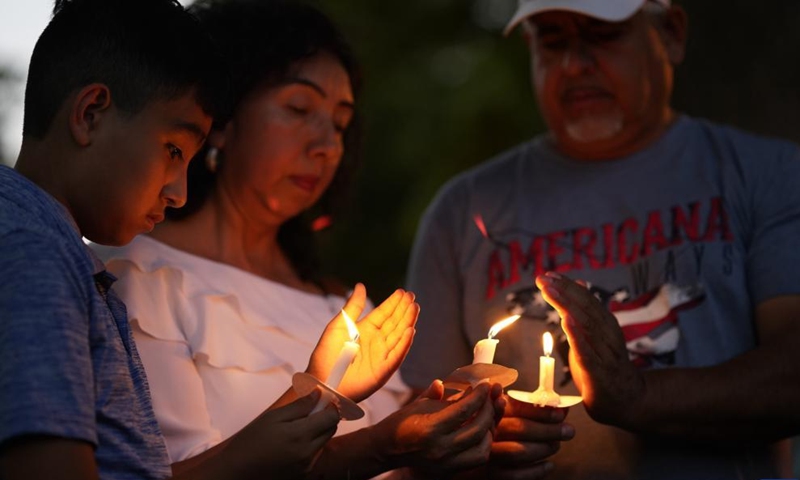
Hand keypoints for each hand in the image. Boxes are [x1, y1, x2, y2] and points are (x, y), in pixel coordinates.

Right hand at [226, 388, 339, 478]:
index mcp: (300, 435)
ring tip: (294, 431)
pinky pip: (314, 455)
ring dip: (317, 433)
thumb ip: (299, 406)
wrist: (239, 470)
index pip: (332, 417)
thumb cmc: (252, 441)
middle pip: (331, 430)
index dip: (331, 405)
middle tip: (307, 413)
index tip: (324, 399)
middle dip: (324, 418)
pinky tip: (291, 445)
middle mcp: (308, 453)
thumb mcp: (273, 417)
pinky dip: (310, 446)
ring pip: (323, 442)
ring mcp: (307, 466)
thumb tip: (318, 393)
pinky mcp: (303, 474)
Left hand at [306, 283, 418, 401]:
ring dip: (407, 322)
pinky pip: (396, 356)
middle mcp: (376, 342)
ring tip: (414, 308)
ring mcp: (381, 356)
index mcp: (366, 330)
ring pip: (398, 336)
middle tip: (412, 296)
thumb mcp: (339, 325)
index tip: (404, 292)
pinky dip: (404, 344)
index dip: (394, 303)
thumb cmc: (326, 355)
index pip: (384, 314)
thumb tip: (361, 285)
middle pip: (394, 323)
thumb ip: (353, 307)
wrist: (321, 381)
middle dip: (404, 310)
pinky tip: (410, 331)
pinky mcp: (383, 371)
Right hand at [369, 380, 497, 473]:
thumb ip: (439, 393)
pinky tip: (482, 431)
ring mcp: (446, 463)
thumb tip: (458, 382)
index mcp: (430, 428)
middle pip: (477, 428)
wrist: (387, 449)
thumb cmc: (402, 422)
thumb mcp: (419, 403)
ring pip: (482, 448)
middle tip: (491, 397)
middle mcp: (440, 448)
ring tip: (488, 414)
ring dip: (489, 429)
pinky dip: (484, 444)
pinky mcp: (449, 470)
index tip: (486, 384)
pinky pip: (476, 459)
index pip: (464, 409)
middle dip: (489, 409)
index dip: (479, 395)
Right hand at [484, 394, 572, 478]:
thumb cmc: (498, 431)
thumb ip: (535, 411)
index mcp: (492, 410)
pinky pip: (516, 475)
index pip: (517, 407)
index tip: (560, 414)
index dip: (541, 411)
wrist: (474, 453)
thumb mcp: (510, 415)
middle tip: (569, 430)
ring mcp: (488, 453)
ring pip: (519, 451)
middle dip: (549, 430)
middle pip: (520, 428)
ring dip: (544, 448)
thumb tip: (563, 409)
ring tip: (556, 445)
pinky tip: (549, 465)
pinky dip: (537, 470)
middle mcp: (487, 431)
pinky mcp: (491, 474)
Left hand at [535, 272, 645, 426]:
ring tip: (551, 292)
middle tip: (543, 279)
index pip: (587, 300)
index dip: (567, 286)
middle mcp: (608, 335)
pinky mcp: (600, 373)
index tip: (547, 275)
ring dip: (567, 307)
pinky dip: (577, 336)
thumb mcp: (595, 334)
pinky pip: (588, 352)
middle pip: (585, 308)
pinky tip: (566, 322)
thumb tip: (579, 283)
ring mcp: (606, 353)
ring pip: (586, 325)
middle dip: (564, 292)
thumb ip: (586, 310)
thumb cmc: (606, 365)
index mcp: (606, 325)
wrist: (628, 400)